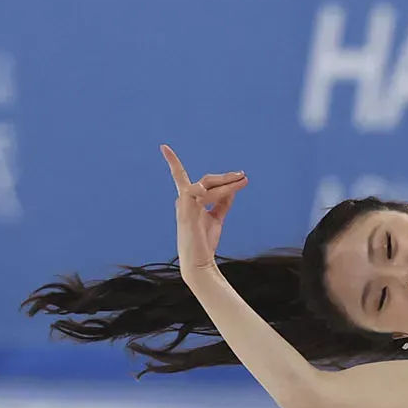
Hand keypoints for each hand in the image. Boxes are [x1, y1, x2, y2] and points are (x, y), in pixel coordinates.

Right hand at [161, 145, 247, 276]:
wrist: (200, 261)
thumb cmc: (205, 241)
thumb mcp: (217, 218)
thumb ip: (222, 203)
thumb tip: (231, 189)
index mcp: (188, 200)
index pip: (180, 177)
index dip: (172, 162)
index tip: (163, 147)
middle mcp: (183, 200)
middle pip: (206, 180)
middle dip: (226, 178)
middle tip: (244, 176)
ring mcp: (183, 205)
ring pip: (208, 185)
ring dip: (227, 184)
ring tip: (243, 182)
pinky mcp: (187, 211)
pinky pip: (203, 193)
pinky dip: (217, 192)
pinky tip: (228, 191)